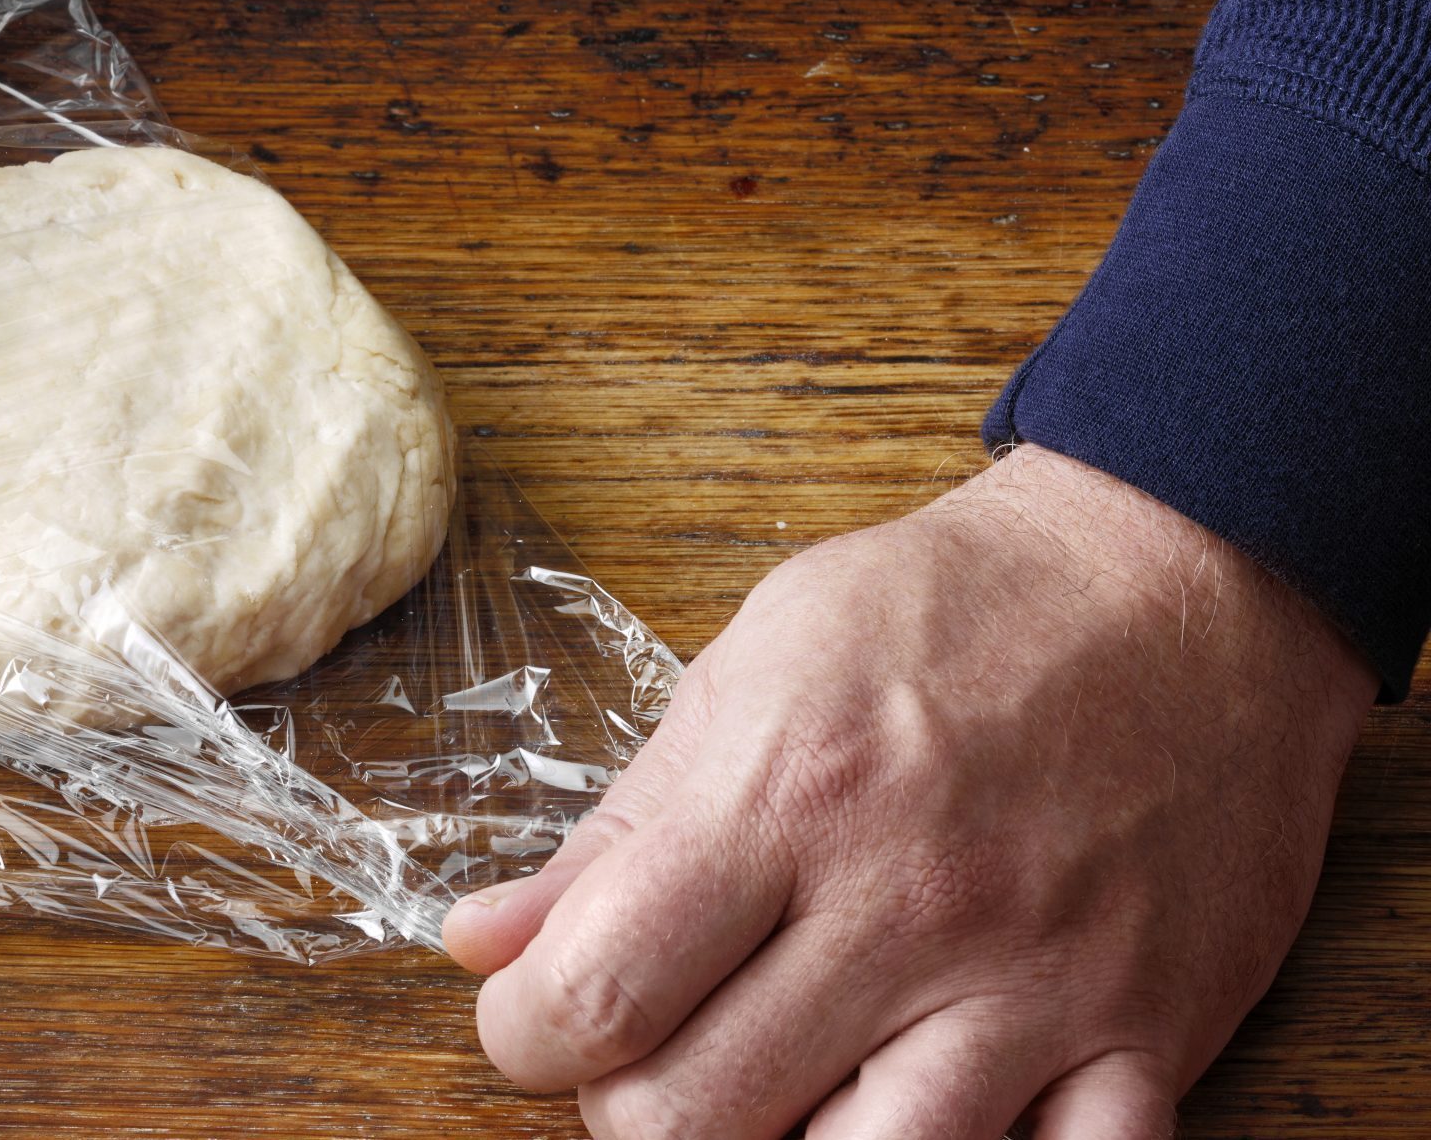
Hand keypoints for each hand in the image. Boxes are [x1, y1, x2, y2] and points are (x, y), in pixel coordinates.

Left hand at [445, 444, 1374, 1136]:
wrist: (1182, 575)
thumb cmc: (949, 611)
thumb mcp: (750, 668)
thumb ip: (615, 824)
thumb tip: (478, 941)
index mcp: (785, 796)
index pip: (594, 993)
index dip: (525, 1034)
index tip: (534, 1015)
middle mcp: (907, 904)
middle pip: (696, 1118)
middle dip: (633, 1104)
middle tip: (653, 1045)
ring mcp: (1037, 984)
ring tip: (779, 1079)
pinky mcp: (1150, 1036)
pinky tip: (926, 1104)